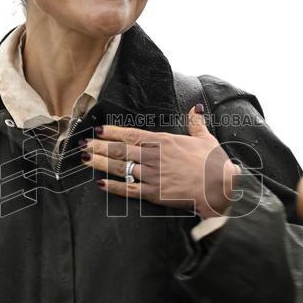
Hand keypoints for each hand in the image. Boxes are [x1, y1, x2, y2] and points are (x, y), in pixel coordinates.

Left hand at [84, 105, 241, 217]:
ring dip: (101, 163)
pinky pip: (129, 190)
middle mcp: (154, 157)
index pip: (132, 134)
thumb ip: (195, 123)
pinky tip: (101, 184)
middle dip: (100, 146)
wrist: (220, 187)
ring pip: (121, 168)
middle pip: (121, 150)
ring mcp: (152, 176)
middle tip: (83, 144)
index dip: (112, 132)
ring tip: (85, 159)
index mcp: (164, 141)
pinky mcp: (154, 194)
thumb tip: (195, 108)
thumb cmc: (214, 163)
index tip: (98, 129)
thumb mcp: (205, 138)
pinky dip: (114, 187)